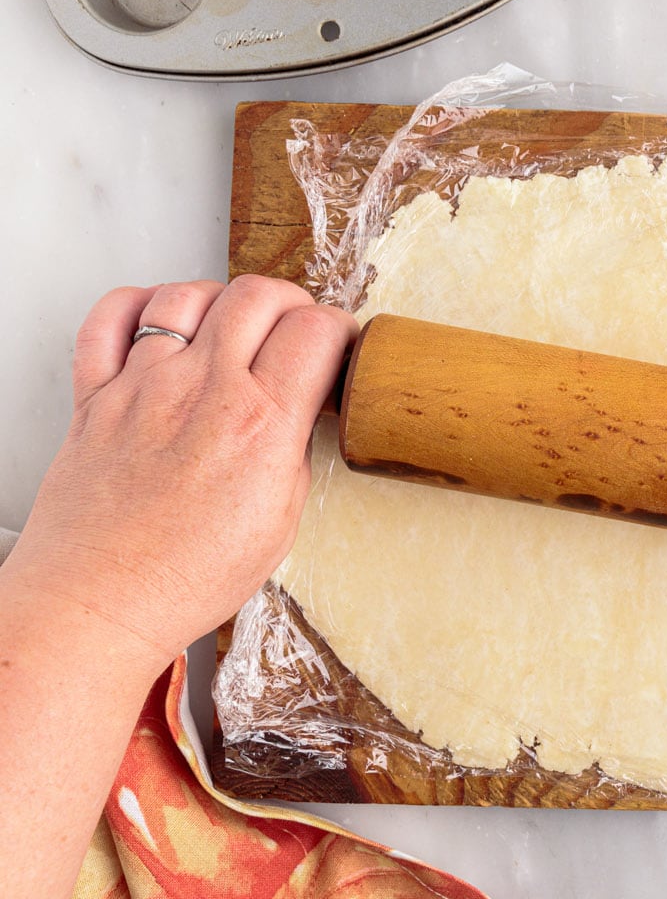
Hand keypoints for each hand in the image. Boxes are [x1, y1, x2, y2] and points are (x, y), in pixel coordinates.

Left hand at [4, 276, 356, 671]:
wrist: (99, 604)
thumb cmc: (185, 577)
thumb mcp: (281, 521)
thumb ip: (291, 451)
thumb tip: (298, 413)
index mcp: (261, 426)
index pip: (316, 331)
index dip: (339, 328)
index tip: (338, 344)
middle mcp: (203, 392)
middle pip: (259, 295)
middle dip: (292, 301)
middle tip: (296, 327)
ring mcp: (143, 387)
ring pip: (188, 294)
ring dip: (222, 298)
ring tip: (233, 324)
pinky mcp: (95, 395)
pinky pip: (110, 316)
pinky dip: (139, 303)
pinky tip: (162, 322)